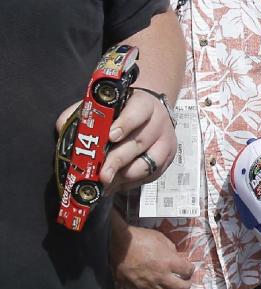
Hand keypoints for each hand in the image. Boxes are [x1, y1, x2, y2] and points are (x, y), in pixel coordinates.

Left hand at [58, 89, 177, 192]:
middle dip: (118, 160)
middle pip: (139, 143)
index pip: (138, 112)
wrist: (151, 113)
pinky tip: (115, 184)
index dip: (125, 124)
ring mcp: (166, 143)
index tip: (110, 136)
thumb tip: (65, 132)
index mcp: (144, 104)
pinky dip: (131, 183)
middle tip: (102, 174)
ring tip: (106, 183)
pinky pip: (151, 176)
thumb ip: (84, 114)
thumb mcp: (104, 105)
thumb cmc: (121, 110)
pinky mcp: (167, 160)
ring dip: (124, 176)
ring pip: (147, 164)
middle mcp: (159, 123)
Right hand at [112, 223, 194, 288]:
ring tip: (171, 285)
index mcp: (169, 262)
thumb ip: (171, 250)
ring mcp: (146, 283)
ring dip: (169, 288)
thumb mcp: (161, 239)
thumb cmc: (140, 237)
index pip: (186, 271)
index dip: (190, 269)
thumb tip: (175, 257)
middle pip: (179, 287)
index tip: (190, 268)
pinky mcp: (133, 286)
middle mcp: (160, 276)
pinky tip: (154, 285)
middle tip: (187, 282)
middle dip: (186, 285)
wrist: (118, 242)